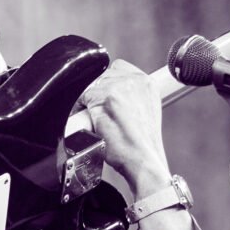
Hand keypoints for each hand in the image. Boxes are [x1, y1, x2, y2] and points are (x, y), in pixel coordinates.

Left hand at [79, 59, 170, 197]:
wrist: (143, 160)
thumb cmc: (142, 144)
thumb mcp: (145, 111)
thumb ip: (131, 97)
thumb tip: (113, 95)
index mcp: (147, 82)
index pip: (118, 69)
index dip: (106, 85)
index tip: (105, 99)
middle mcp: (135, 80)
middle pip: (101, 76)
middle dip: (97, 94)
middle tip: (100, 114)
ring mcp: (120, 87)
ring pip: (91, 87)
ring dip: (90, 103)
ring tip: (97, 120)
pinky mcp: (106, 98)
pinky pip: (83, 98)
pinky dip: (82, 111)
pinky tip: (92, 123)